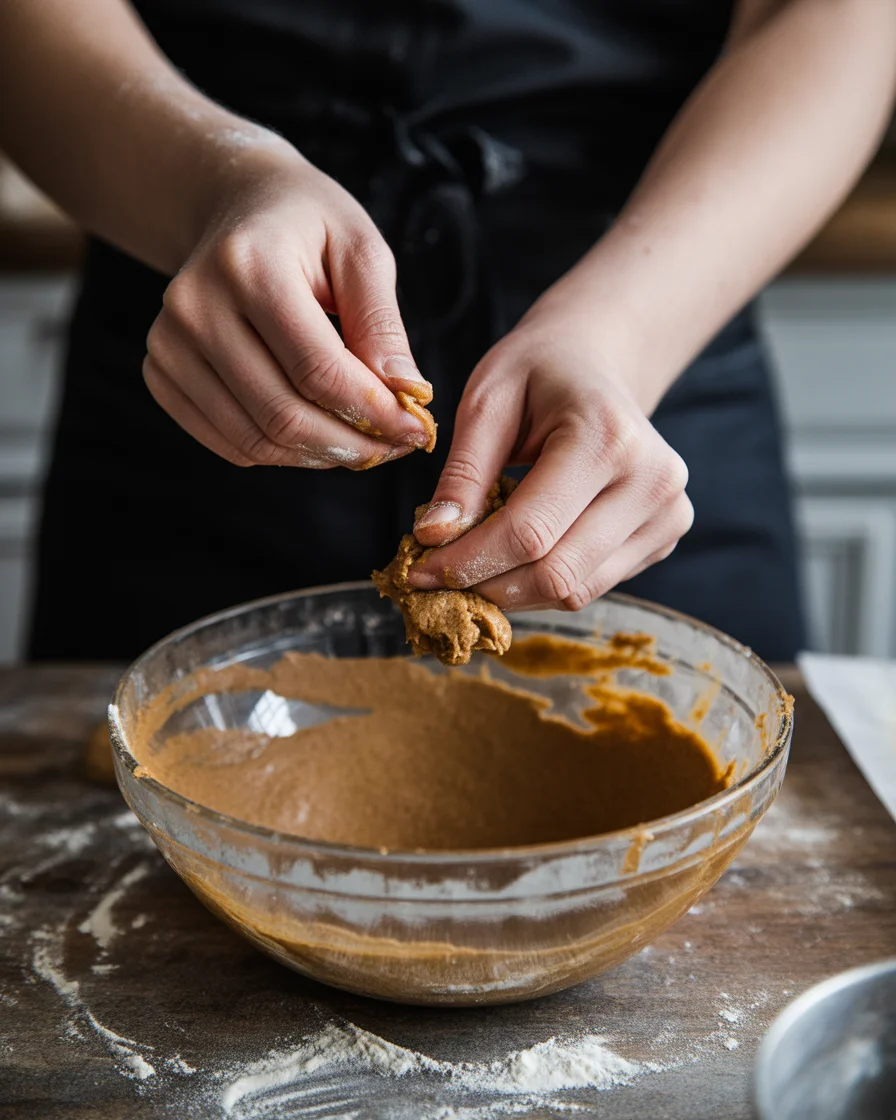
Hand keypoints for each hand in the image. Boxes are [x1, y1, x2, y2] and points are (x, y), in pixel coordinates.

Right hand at [144, 144, 431, 468]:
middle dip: (352, 445)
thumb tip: (407, 394)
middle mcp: (196, 306)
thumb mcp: (361, 251)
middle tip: (395, 447)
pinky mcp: (162, 372)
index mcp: (249, 265)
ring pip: (255, 440)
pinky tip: (317, 436)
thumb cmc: (309, 227)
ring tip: (362, 445)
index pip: (318, 370)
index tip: (415, 428)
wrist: (238, 206)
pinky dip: (281, 453)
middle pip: (283, 414)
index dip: (374, 413)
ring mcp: (169, 343)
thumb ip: (382, 323)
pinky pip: (229, 444)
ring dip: (319, 456)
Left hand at [407, 314, 692, 609]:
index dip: (467, 562)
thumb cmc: (537, 373)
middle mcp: (652, 482)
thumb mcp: (487, 402)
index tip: (419, 571)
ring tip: (473, 565)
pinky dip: (542, 582)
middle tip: (437, 578)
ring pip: (575, 592)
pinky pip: (591, 585)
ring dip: (512, 591)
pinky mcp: (665, 537)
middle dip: (486, 585)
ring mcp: (667, 514)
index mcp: (608, 438)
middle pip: (556, 574)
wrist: (598, 363)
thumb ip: (463, 474)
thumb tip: (435, 538)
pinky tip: (516, 553)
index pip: (529, 533)